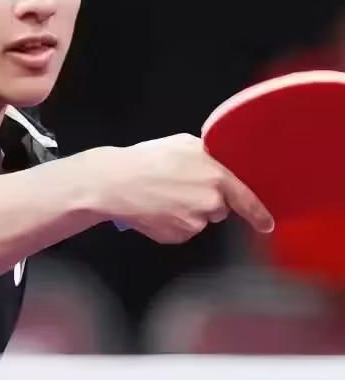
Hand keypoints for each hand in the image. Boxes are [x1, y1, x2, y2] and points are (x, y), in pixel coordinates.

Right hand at [91, 133, 273, 243]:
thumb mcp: (182, 143)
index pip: (247, 199)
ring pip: (199, 220)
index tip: (267, 224)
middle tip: (180, 186)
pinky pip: (182, 231)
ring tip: (162, 196)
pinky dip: (172, 223)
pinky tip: (156, 209)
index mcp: (216, 176)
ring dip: (187, 212)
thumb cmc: (145, 159)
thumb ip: (208, 154)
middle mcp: (210, 202)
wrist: (113, 183)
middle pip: (219, 208)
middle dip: (206, 201)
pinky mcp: (176, 236)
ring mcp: (193, 222)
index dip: (259, 214)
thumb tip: (218, 162)